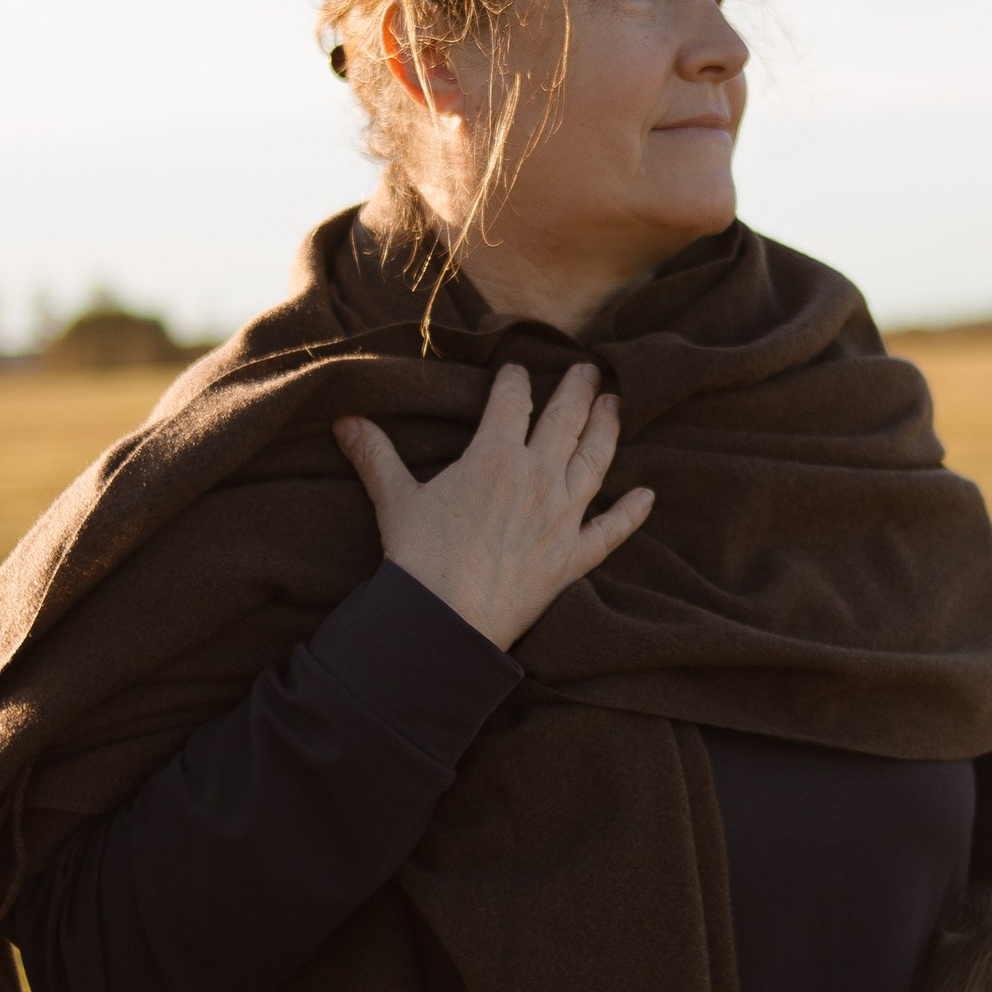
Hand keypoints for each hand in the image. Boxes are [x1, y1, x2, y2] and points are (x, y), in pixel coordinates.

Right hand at [333, 361, 653, 653]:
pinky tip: (647, 496)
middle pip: (565, 420)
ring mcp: (562, 517)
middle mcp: (538, 478)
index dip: (514, 381)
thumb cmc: (418, 558)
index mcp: (494, 457)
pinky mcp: (574, 557)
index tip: (517, 371)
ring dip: (608, 428)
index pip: (512, 402)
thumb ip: (375, 456)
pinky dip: (632, 513)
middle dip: (577, 389)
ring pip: (596, 461)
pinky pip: (612, 531)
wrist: (445, 621)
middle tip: (589, 369)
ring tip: (616, 404)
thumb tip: (344, 419)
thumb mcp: (394, 499)